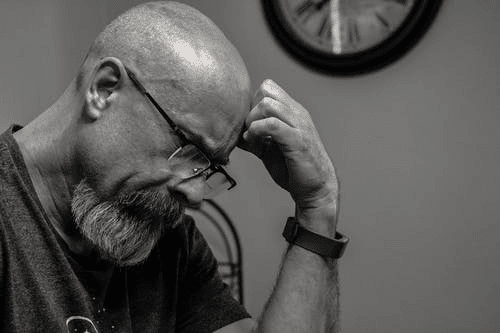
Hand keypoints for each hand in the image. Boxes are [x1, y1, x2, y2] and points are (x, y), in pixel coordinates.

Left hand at [239, 80, 338, 229]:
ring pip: (267, 104)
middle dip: (250, 110)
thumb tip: (235, 134)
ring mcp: (299, 125)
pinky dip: (257, 132)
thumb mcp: (269, 148)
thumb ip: (255, 137)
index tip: (249, 125)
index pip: (268, 87)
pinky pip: (272, 125)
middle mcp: (297, 114)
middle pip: (265, 90)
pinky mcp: (298, 140)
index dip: (252, 103)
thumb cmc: (294, 168)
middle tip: (249, 132)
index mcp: (292, 112)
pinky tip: (256, 146)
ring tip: (252, 139)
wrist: (316, 187)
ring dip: (252, 121)